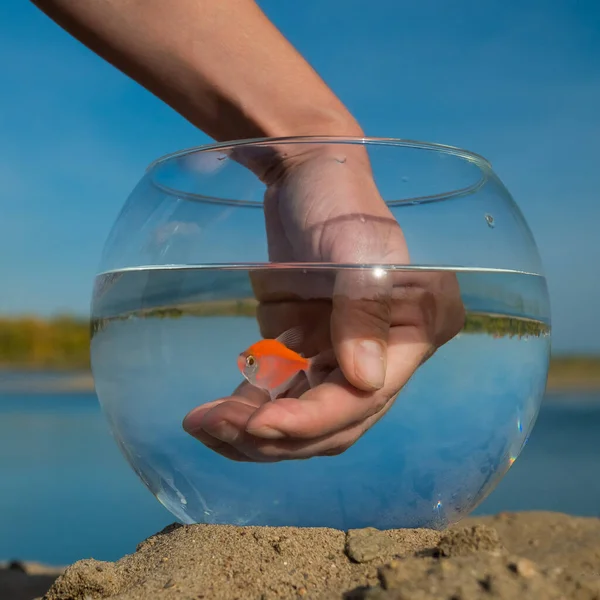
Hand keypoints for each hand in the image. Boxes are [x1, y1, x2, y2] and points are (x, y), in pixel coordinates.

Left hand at [182, 142, 465, 460]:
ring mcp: (338, 356)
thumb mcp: (358, 247)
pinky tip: (212, 414)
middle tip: (216, 428)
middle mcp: (381, 355)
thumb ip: (365, 310)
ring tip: (202, 424)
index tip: (259, 425)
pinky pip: (276, 394)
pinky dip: (246, 409)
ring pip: (300, 418)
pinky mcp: (303, 350)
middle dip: (276, 435)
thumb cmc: (340, 198)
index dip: (313, 420)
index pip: (363, 398)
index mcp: (412, 333)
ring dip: (253, 431)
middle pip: (331, 422)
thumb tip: (365, 383)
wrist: (306, 173)